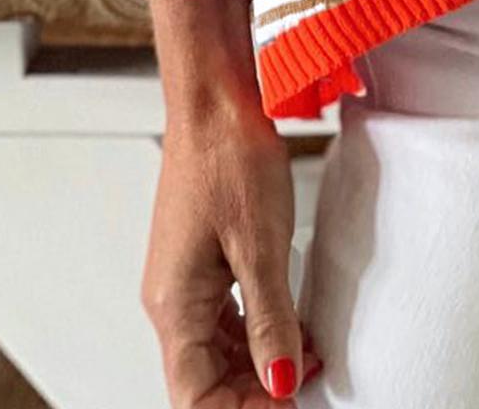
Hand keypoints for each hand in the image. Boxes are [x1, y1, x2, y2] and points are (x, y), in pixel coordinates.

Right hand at [142, 85, 320, 405]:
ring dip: (257, 364)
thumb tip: (281, 383)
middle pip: (203, 379)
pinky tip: (291, 327)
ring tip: (307, 360)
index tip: (287, 403)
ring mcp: (184, 279)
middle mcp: (171, 300)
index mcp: (175, 306)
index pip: (194, 395)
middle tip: (304, 385)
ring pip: (215, 351)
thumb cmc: (229, 158)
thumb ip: (270, 321)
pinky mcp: (201, 258)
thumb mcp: (261, 247)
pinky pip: (223, 316)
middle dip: (252, 392)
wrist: (217, 100)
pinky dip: (256, 331)